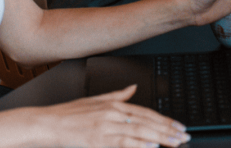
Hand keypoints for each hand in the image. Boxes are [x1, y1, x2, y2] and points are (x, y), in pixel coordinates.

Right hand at [33, 85, 189, 146]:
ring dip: (160, 138)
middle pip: (148, 122)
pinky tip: (151, 147)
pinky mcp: (98, 140)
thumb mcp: (95, 100)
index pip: (147, 112)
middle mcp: (113, 114)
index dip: (165, 120)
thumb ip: (117, 95)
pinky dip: (138, 145)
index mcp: (114, 105)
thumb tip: (133, 87)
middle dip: (169, 130)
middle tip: (184, 135)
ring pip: (140, 132)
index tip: (178, 126)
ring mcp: (106, 127)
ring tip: (175, 142)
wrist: (46, 123)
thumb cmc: (68, 114)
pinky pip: (123, 142)